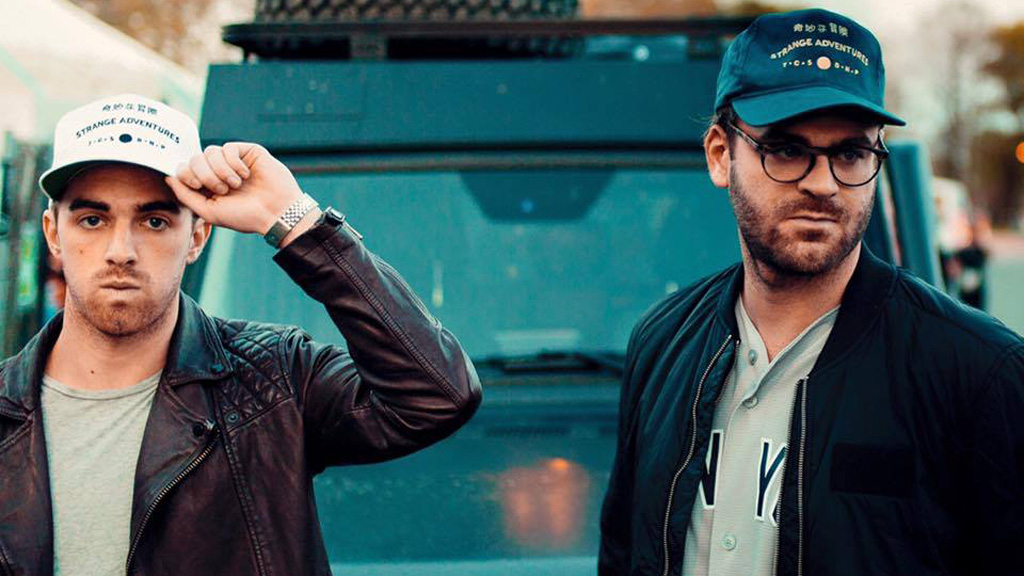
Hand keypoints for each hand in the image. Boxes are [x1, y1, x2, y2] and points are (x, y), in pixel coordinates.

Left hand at [165, 143, 303, 234]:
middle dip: (204, 174)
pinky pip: (228, 147)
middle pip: (195, 158)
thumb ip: (186, 195)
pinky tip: (245, 175)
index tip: (196, 185)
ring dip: (221, 170)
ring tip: (236, 184)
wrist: (276, 212)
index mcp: (208, 185)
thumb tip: (168, 177)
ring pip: (210, 152)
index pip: (185, 168)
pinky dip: (233, 163)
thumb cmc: (245, 217)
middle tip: (221, 189)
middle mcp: (219, 171)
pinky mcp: (247, 152)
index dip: (186, 174)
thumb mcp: (209, 212)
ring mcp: (233, 160)